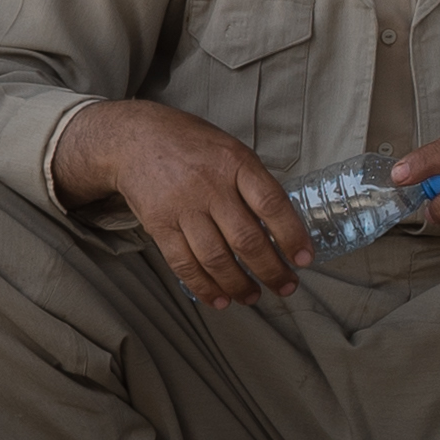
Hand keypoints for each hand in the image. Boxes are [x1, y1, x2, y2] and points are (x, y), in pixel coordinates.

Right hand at [55, 98, 312, 308]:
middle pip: (246, 239)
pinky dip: (203, 286)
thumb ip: (254, 183)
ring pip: (216, 258)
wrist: (134, 139)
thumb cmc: (193, 145)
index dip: (291, 235)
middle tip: (286, 286)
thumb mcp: (231, 149)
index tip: (304, 259)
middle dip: (271, 270)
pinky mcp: (159, 225)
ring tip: (253, 297)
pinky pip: (183, 263)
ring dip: (239, 284)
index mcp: (236, 163)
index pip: (272, 204)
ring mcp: (183, 207)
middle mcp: (210, 186)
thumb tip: (283, 226)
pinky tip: (219, 299)